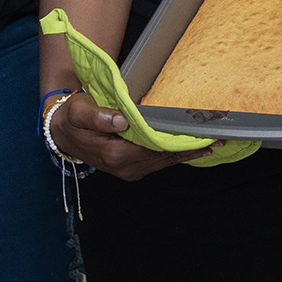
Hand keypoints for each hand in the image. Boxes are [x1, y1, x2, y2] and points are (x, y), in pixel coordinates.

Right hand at [48, 90, 214, 181]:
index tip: (204, 137)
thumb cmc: (72, 117)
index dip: (181, 143)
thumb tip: (123, 118)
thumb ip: (97, 115)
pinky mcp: (130, 167)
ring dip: (186, 154)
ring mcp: (129, 170)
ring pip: (163, 162)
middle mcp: (126, 167)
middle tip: (220, 139)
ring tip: (212, 143)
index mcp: (116, 153)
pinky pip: (157, 161)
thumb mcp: (79, 111)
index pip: (156, 148)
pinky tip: (190, 149)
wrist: (62, 132)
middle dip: (191, 149)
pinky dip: (175, 155)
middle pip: (165, 158)